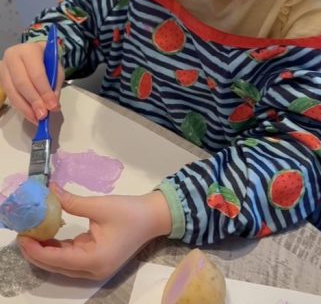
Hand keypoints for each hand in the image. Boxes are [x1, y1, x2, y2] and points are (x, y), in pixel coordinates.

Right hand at [0, 41, 63, 122]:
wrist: (33, 52)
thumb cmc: (47, 60)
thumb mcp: (56, 68)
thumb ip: (55, 85)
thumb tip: (51, 105)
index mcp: (29, 50)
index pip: (36, 74)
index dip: (44, 91)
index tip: (53, 106)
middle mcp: (12, 56)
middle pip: (21, 83)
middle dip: (33, 101)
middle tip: (43, 115)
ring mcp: (3, 67)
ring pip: (12, 91)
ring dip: (25, 107)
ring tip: (36, 119)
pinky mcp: (0, 77)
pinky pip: (9, 94)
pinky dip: (20, 106)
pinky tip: (29, 114)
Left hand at [18, 188, 172, 279]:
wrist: (156, 216)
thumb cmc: (131, 212)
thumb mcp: (100, 206)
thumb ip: (71, 202)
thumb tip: (49, 191)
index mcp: (94, 259)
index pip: (55, 259)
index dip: (35, 249)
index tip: (22, 234)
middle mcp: (93, 270)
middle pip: (55, 266)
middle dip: (36, 251)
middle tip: (23, 232)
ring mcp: (95, 269)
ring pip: (60, 264)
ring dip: (45, 251)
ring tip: (32, 233)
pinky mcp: (97, 262)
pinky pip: (70, 259)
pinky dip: (58, 249)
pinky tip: (48, 236)